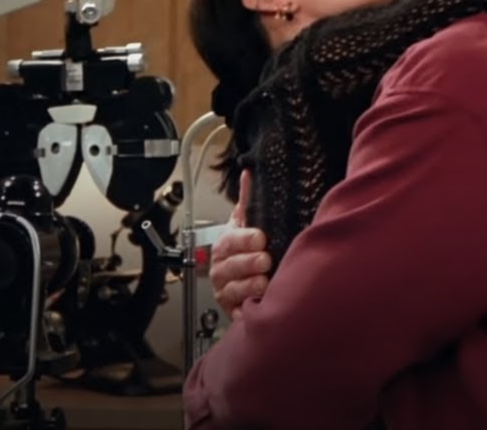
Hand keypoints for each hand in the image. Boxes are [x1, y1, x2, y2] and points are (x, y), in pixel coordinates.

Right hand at [208, 169, 271, 320]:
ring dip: (250, 285)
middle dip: (248, 263)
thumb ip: (247, 202)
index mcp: (224, 246)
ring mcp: (225, 290)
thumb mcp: (245, 225)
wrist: (240, 281)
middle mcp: (221, 269)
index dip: (245, 239)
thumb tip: (248, 174)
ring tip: (265, 282)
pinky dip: (247, 309)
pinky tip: (257, 305)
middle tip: (265, 260)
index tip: (260, 238)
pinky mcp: (232, 311)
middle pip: (230, 266)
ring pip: (232, 290)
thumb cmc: (244, 252)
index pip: (230, 240)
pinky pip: (237, 312)